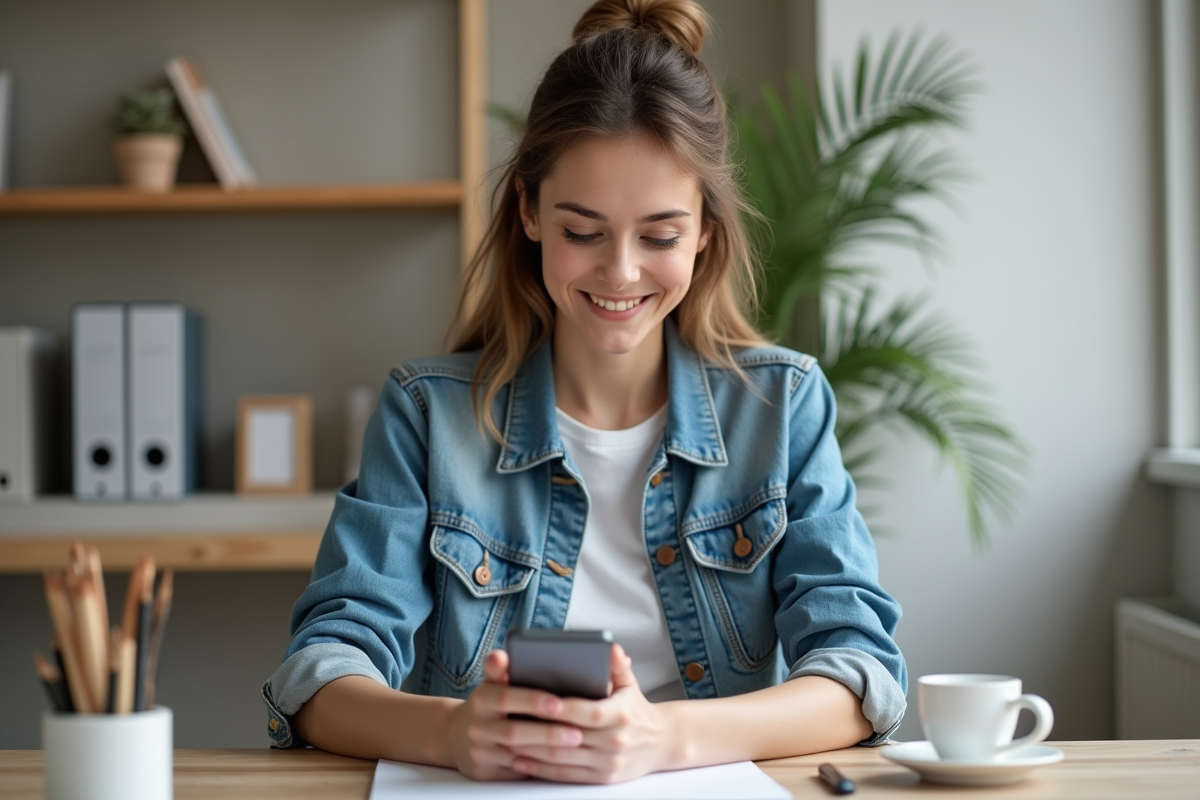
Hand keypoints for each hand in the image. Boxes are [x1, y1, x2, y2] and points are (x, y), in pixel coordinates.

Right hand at [445, 649, 585, 780]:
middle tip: (577, 733)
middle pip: (514, 732)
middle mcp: (477, 726)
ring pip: (517, 755)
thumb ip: (500, 670)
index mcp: (481, 699)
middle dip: (547, 733)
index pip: (506, 698)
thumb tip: (502, 655)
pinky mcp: (484, 771)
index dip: (532, 700)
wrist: (455, 736)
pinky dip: (538, 767)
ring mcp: (479, 751)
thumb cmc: (487, 705)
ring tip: (575, 746)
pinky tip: (560, 762)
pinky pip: (515, 771)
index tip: (559, 703)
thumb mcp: (490, 684)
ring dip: (548, 752)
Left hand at [507, 644, 679, 783]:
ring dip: (532, 752)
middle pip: (568, 737)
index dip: (560, 708)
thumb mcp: (630, 684)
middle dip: (536, 729)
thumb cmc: (637, 709)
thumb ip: (616, 665)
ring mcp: (608, 763)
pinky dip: (540, 770)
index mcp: (621, 714)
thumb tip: (610, 647)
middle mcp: (615, 741)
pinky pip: (566, 776)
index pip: (587, 711)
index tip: (534, 700)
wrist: (662, 744)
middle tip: (509, 719)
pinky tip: (521, 761)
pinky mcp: (602, 779)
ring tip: (507, 740)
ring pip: (562, 759)